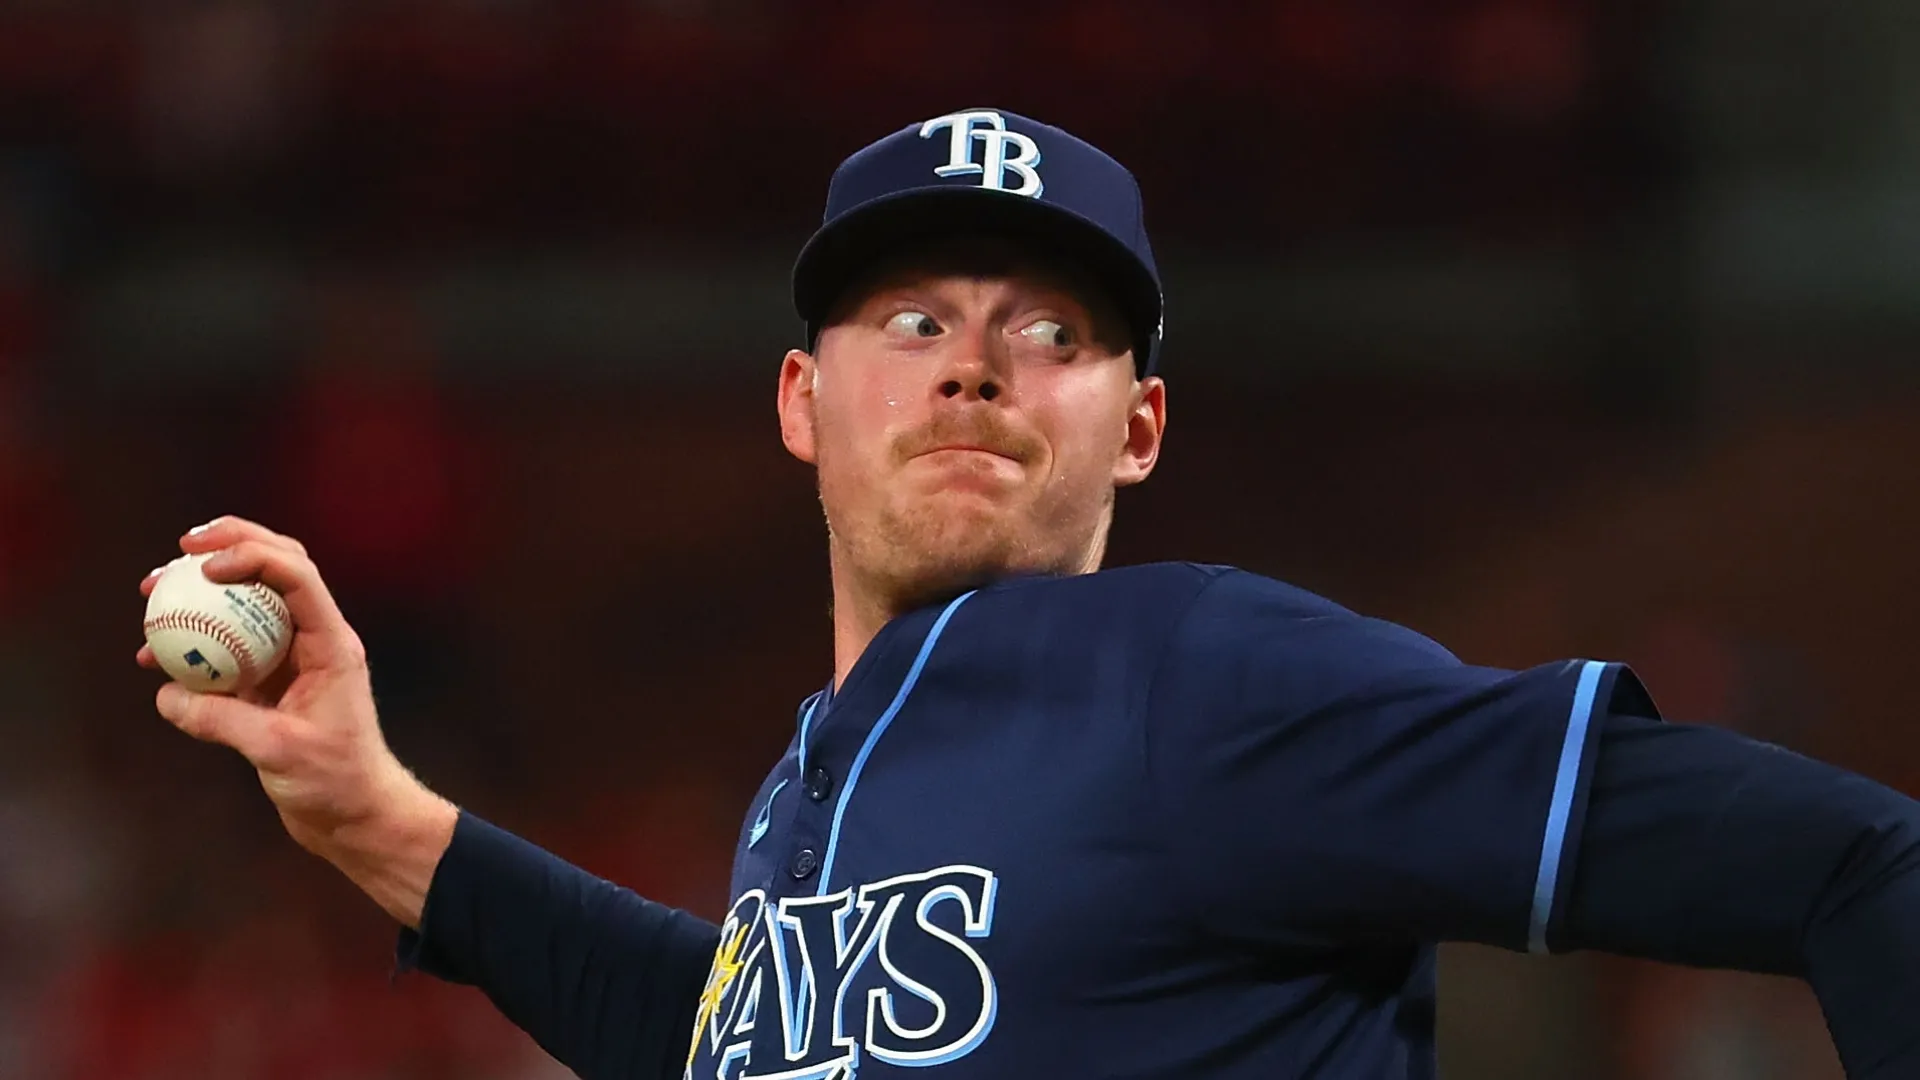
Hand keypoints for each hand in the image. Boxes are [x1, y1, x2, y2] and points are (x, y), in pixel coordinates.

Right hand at [140, 516, 455, 925]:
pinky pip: (228, 651)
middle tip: (181, 550)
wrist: (356, 816)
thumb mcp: (277, 750)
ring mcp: (292, 661)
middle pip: (276, 570)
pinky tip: (153, 659)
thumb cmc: (335, 783)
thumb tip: (167, 694)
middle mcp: (314, 641)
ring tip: (152, 591)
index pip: (297, 576)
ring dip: (204, 591)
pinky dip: (194, 645)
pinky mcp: (270, 686)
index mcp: (331, 643)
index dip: (253, 555)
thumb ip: (223, 720)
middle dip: (231, 547)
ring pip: (248, 606)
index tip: (204, 566)